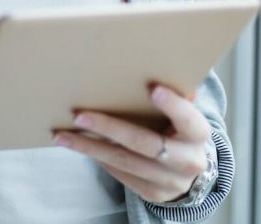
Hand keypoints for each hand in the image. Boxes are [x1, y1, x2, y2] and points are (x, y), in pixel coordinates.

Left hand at [53, 85, 211, 203]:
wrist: (189, 171)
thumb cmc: (179, 131)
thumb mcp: (184, 114)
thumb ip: (176, 96)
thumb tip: (163, 67)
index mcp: (198, 135)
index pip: (188, 119)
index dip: (173, 105)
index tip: (153, 89)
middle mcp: (188, 161)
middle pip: (145, 143)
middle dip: (110, 128)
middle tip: (80, 115)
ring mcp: (169, 181)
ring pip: (124, 161)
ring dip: (90, 146)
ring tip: (62, 135)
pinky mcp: (152, 193)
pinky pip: (120, 173)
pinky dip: (98, 157)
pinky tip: (78, 145)